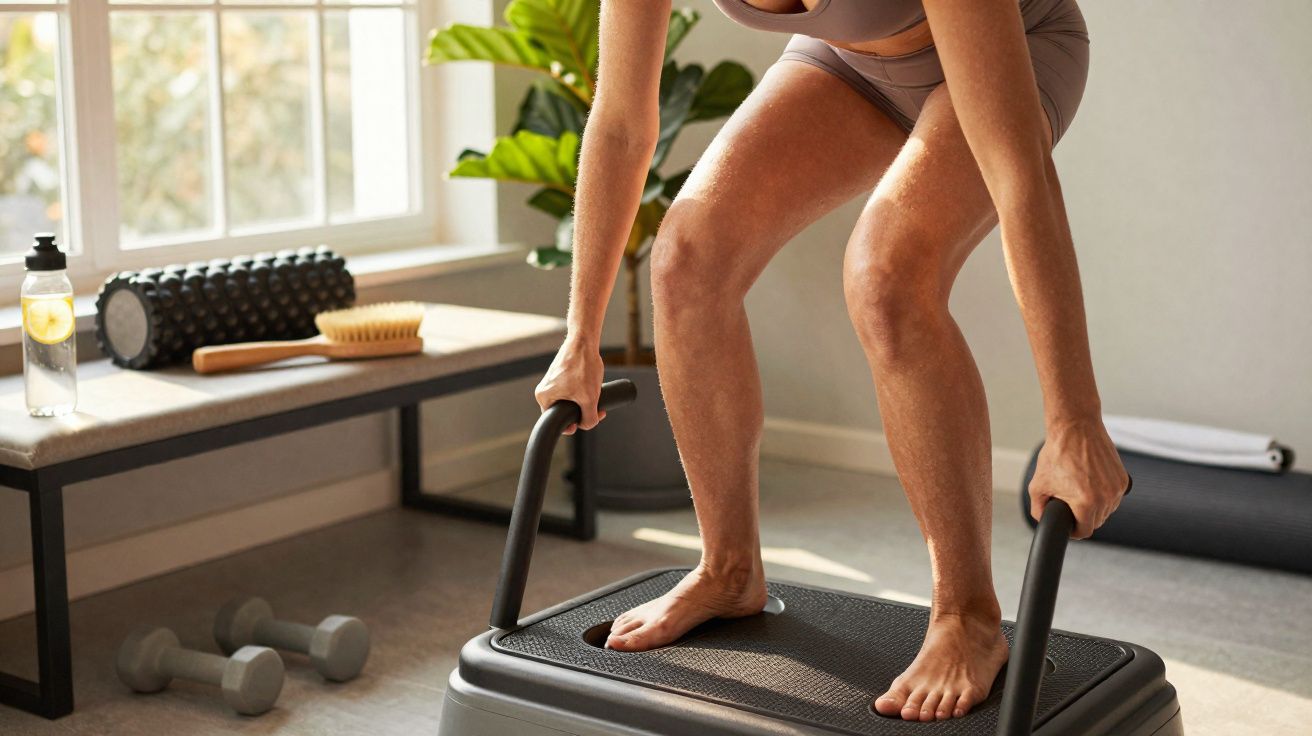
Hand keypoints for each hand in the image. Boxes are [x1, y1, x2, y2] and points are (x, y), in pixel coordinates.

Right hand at [535, 336, 606, 434]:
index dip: (573, 424)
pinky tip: (592, 387)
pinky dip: (583, 392)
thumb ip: (588, 419)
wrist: (584, 341)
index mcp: (543, 397)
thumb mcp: (589, 398)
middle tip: (597, 409)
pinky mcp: (561, 374)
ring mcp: (552, 381)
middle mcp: (544, 390)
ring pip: (570, 400)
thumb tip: (587, 425)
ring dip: (584, 401)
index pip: (556, 420)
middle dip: (582, 412)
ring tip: (596, 394)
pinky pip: (571, 390)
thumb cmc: (583, 366)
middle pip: (564, 411)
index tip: (587, 420)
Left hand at [1028, 418, 1129, 538]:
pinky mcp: (1123, 479)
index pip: (1084, 531)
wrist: (1076, 428)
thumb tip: (1044, 522)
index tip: (1067, 523)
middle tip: (1069, 503)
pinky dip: (1104, 495)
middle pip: (1096, 522)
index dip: (1073, 530)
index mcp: (1086, 503)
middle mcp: (1106, 498)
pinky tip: (1091, 484)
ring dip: (1094, 507)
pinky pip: (1114, 497)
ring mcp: (1117, 488)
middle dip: (1082, 517)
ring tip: (1079, 491)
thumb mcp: (1038, 485)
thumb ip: (1038, 509)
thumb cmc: (1057, 454)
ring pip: (1106, 511)